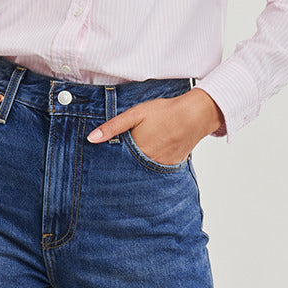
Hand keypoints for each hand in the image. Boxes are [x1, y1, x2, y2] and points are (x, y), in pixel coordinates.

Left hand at [86, 88, 224, 164]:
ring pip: (143, 174)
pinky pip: (157, 174)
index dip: (107, 166)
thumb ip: (112, 127)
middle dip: (121, 172)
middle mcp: (148, 163)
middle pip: (129, 172)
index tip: (100, 169)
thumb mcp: (135, 114)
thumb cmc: (165, 112)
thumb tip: (91, 138)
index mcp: (137, 151)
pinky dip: (150, 171)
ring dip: (136, 173)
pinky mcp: (171, 167)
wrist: (195, 115)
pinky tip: (148, 164)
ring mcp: (161, 167)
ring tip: (131, 169)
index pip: (116, 165)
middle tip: (110, 175)